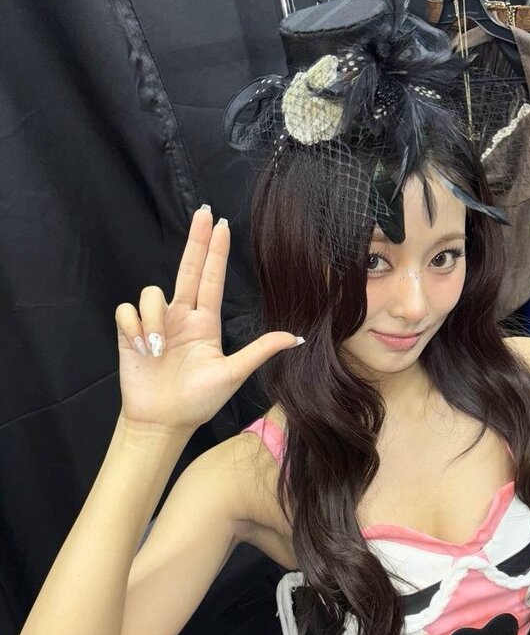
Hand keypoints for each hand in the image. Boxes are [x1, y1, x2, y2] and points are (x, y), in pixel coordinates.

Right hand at [115, 205, 301, 433]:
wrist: (163, 422)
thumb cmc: (197, 401)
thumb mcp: (232, 374)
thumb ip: (259, 351)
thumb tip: (295, 337)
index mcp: (205, 322)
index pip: (211, 279)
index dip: (216, 252)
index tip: (222, 225)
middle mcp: (181, 316)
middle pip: (187, 268)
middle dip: (196, 240)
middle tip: (204, 211)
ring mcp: (156, 322)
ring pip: (152, 293)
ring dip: (155, 321)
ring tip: (158, 350)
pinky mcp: (131, 331)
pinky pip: (128, 310)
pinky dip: (135, 328)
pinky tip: (142, 349)